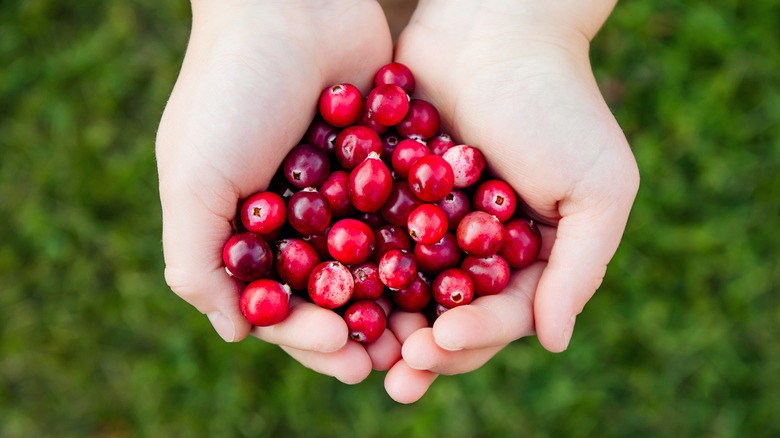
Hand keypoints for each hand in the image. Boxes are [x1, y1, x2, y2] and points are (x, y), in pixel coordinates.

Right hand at [156, 0, 397, 383]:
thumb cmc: (231, 89)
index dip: (306, 334)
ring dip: (399, 301)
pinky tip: (451, 273)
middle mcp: (295, 219)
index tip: (340, 350)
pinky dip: (424, 246)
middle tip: (393, 359)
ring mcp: (342, 195)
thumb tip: (235, 332)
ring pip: (375, 264)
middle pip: (331, 292)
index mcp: (245, 230)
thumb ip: (197, 259)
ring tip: (428, 332)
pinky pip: (406, 217)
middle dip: (360, 327)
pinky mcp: (385, 167)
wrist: (292, 3)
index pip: (277, 302)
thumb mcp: (193, 176)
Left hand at [383, 0, 639, 401]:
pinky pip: (367, 238)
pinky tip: (326, 288)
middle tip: (394, 372)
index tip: (438, 343)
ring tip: (354, 348)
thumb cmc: (559, 102)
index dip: (471, 336)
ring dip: (381, 322)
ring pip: (401, 286)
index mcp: (528, 255)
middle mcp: (476, 246)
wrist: (496, 23)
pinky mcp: (388, 192)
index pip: (501, 313)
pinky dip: (350, 267)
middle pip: (446, 311)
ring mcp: (429, 221)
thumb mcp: (598, 186)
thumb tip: (554, 342)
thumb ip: (580, 267)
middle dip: (423, 346)